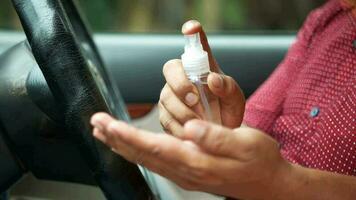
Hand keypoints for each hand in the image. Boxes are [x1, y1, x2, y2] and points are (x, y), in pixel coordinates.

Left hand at [91, 113, 290, 199]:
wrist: (269, 184)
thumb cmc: (260, 160)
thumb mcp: (246, 143)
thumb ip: (217, 137)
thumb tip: (190, 128)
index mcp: (198, 161)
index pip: (154, 147)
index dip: (128, 135)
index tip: (107, 124)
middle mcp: (187, 171)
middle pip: (143, 155)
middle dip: (116, 139)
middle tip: (96, 123)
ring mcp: (186, 175)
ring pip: (146, 160)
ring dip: (123, 146)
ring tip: (105, 132)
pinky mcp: (189, 173)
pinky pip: (156, 163)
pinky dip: (138, 152)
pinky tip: (131, 146)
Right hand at [159, 20, 244, 135]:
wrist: (219, 136)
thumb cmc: (227, 111)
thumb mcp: (235, 100)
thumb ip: (228, 88)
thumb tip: (213, 79)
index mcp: (202, 68)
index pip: (196, 44)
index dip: (192, 33)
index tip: (192, 28)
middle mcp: (182, 77)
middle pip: (170, 68)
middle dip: (180, 83)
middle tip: (194, 99)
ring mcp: (170, 95)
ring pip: (166, 97)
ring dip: (183, 112)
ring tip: (200, 122)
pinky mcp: (165, 114)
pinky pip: (165, 118)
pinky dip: (179, 127)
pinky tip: (191, 133)